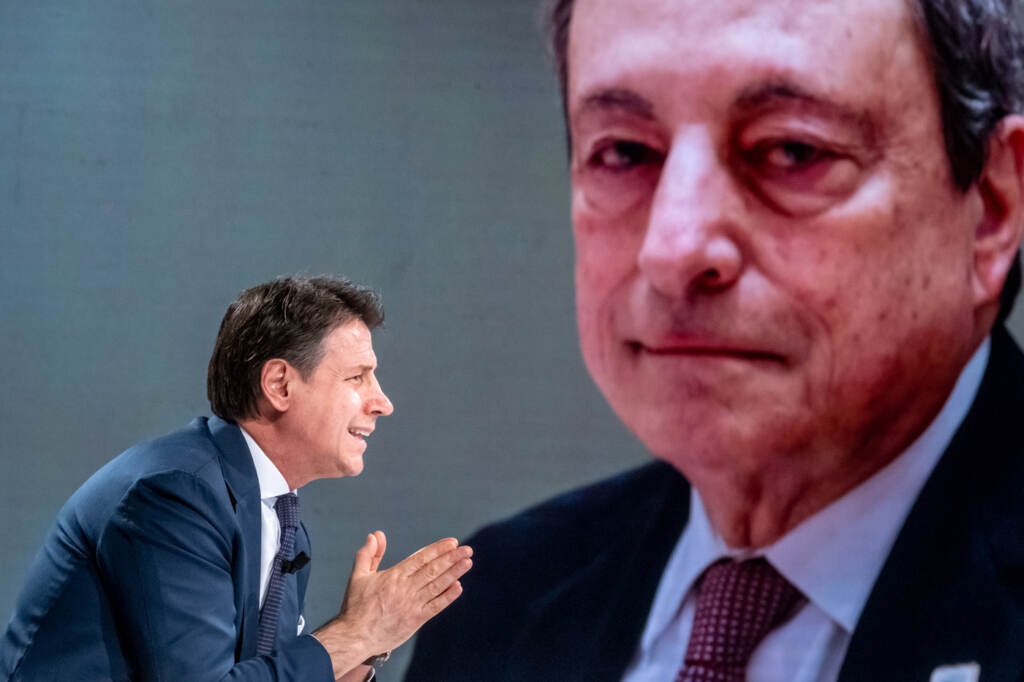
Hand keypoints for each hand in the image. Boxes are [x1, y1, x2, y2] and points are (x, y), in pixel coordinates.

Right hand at [313, 531, 471, 678]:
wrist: (354, 637)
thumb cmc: (355, 606)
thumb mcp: (358, 576)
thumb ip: (368, 554)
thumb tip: (376, 534)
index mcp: (393, 576)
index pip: (421, 558)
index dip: (438, 549)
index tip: (452, 542)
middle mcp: (405, 589)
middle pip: (433, 570)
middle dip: (451, 558)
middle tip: (467, 550)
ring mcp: (412, 606)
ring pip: (437, 586)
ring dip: (454, 573)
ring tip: (467, 563)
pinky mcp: (415, 621)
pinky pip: (435, 607)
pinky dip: (448, 597)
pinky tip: (458, 587)